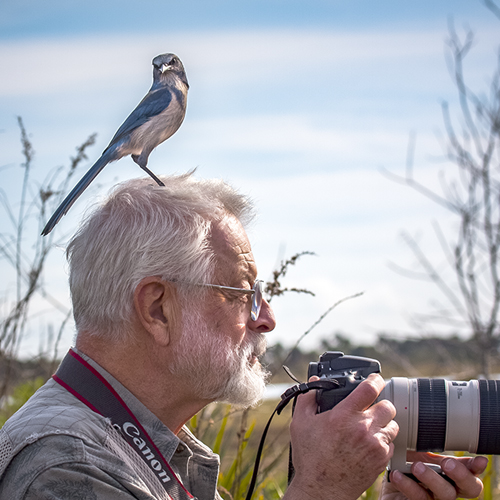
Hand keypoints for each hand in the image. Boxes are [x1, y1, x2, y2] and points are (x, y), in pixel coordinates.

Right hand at [284, 373, 398, 499]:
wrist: (321, 489)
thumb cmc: (310, 457)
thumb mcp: (300, 423)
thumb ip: (308, 398)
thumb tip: (314, 382)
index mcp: (344, 415)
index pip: (370, 388)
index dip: (375, 379)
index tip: (376, 379)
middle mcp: (363, 428)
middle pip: (388, 405)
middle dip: (381, 403)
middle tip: (372, 407)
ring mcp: (375, 445)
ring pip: (393, 425)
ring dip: (384, 423)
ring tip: (372, 426)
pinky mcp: (381, 460)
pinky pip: (392, 444)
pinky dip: (384, 441)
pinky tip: (370, 443)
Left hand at [380, 452, 487, 499]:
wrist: (386, 481)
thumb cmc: (404, 466)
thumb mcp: (416, 453)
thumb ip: (426, 443)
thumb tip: (430, 424)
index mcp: (449, 474)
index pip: (470, 474)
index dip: (476, 469)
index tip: (480, 461)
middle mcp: (446, 488)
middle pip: (468, 488)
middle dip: (461, 475)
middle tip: (447, 463)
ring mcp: (434, 499)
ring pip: (444, 494)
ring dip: (432, 479)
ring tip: (416, 466)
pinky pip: (418, 498)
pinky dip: (407, 485)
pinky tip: (397, 474)